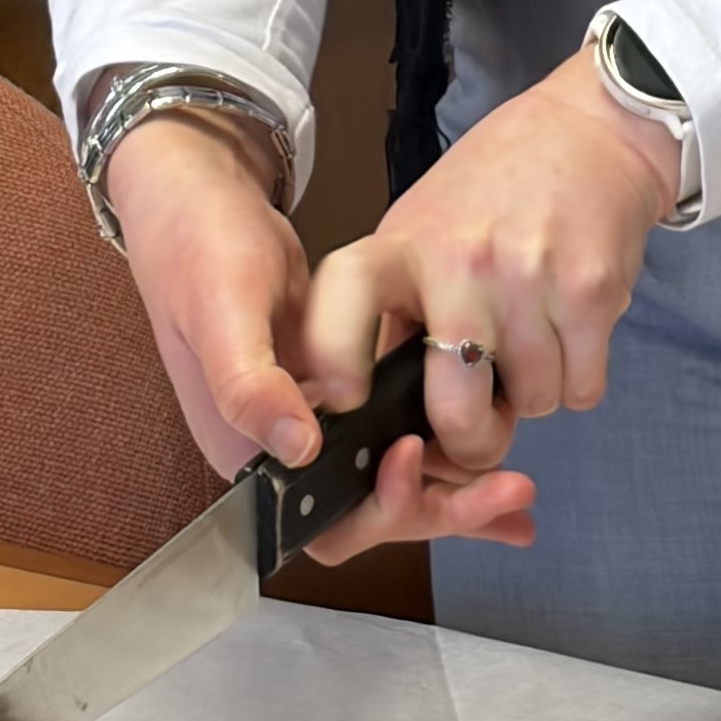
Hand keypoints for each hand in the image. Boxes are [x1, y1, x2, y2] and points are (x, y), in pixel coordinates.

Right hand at [101, 112, 537, 560]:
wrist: (200, 198)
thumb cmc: (199, 251)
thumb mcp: (221, 310)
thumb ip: (249, 384)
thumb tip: (297, 448)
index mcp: (249, 451)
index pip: (327, 523)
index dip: (384, 510)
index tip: (422, 460)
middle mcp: (285, 450)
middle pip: (374, 510)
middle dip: (443, 507)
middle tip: (513, 487)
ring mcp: (316, 422)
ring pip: (394, 478)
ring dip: (456, 487)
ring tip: (520, 489)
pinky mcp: (342, 391)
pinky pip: (398, 433)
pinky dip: (448, 444)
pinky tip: (496, 438)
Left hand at [296, 48, 681, 541]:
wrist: (590, 130)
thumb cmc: (499, 185)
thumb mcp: (424, 225)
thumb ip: (397, 304)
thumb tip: (375, 405)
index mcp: (403, 244)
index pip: (344, 300)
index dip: (337, 362)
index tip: (348, 400)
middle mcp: (460, 263)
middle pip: (455, 408)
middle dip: (472, 438)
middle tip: (482, 421)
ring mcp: (529, 280)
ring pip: (531, 404)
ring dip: (535, 392)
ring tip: (533, 337)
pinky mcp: (591, 292)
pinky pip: (580, 389)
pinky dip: (577, 378)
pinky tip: (568, 330)